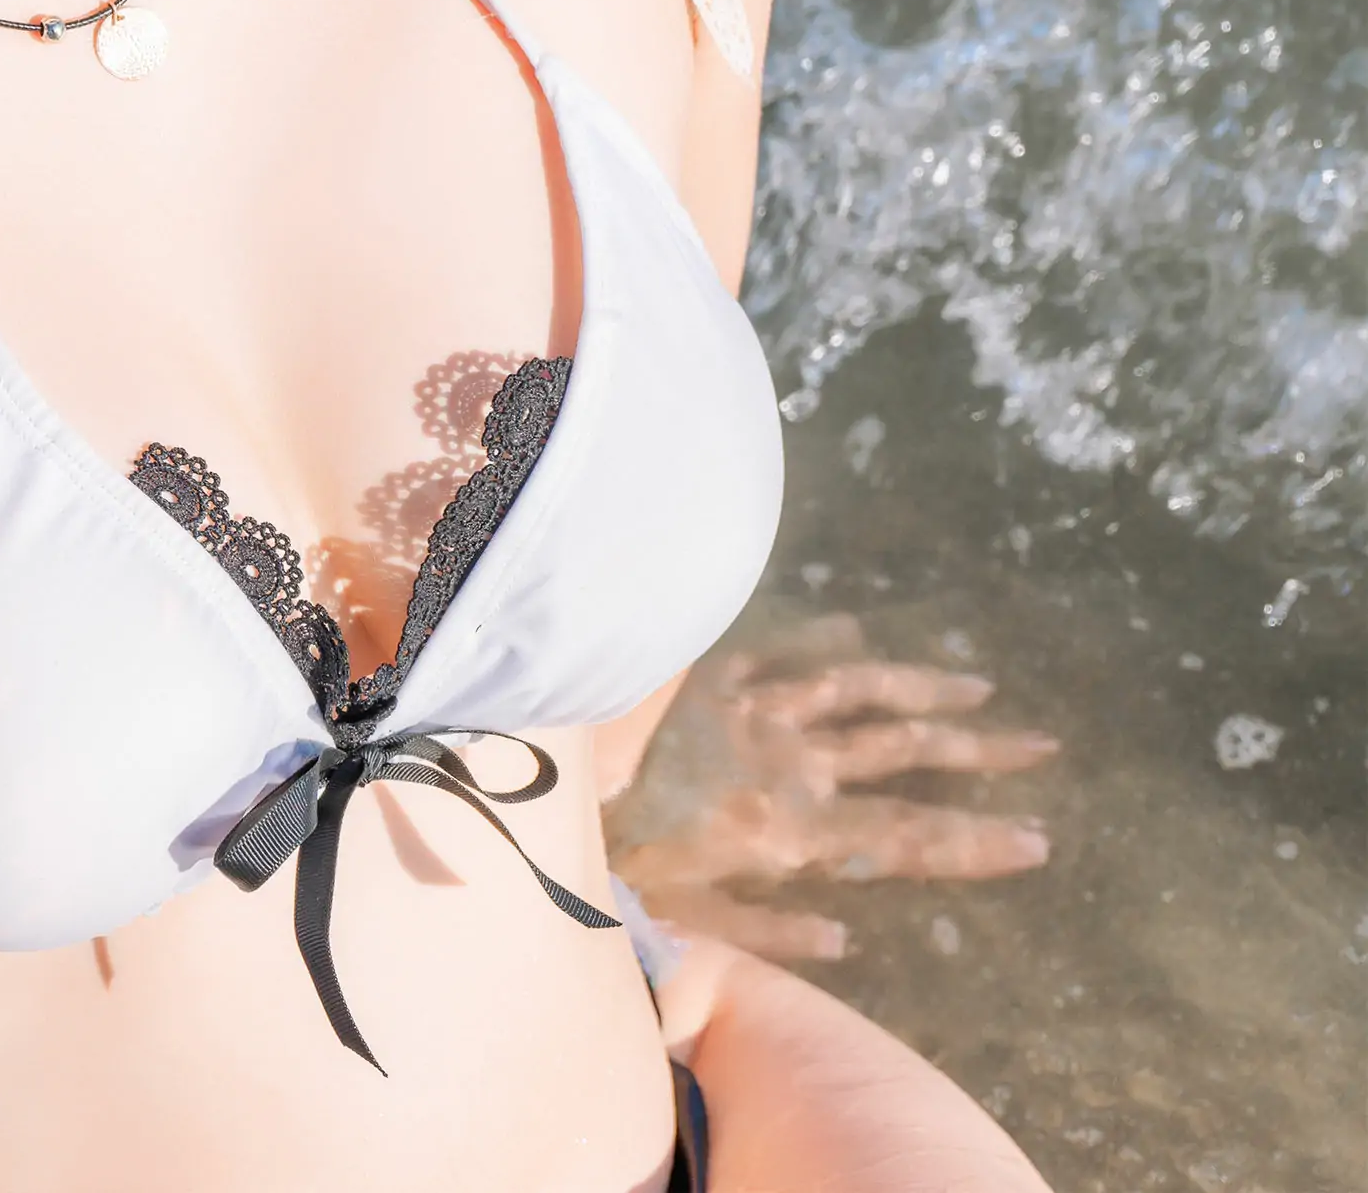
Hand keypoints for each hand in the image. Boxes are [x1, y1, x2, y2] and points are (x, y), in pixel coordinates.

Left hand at [607, 614, 1057, 959]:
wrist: (528, 763)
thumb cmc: (594, 860)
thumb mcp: (677, 920)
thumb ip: (761, 938)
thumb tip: (844, 943)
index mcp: (783, 826)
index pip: (902, 836)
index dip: (974, 841)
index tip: (1040, 841)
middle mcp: (782, 757)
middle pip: (900, 749)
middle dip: (978, 751)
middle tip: (1045, 744)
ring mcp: (748, 706)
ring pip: (855, 687)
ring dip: (919, 685)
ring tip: (979, 683)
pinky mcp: (704, 673)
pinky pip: (775, 648)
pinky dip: (819, 638)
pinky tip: (852, 629)